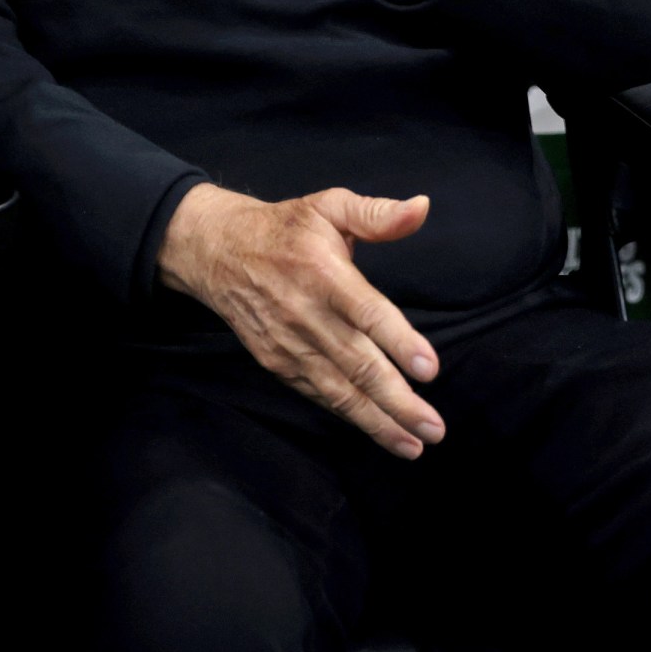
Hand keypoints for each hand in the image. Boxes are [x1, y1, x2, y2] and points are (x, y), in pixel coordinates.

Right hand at [159, 183, 444, 456]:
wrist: (215, 251)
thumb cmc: (283, 229)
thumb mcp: (328, 207)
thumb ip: (377, 214)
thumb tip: (422, 207)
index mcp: (322, 272)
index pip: (366, 312)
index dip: (398, 342)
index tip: (429, 369)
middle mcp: (304, 313)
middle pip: (356, 364)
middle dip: (397, 401)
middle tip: (434, 428)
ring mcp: (288, 342)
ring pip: (338, 390)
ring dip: (377, 421)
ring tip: (414, 444)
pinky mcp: (275, 361)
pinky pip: (317, 393)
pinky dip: (347, 414)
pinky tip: (378, 430)